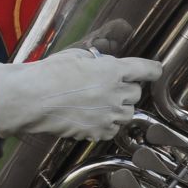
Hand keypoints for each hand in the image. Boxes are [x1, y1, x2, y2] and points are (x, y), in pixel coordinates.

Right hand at [0, 49, 162, 141]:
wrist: (31, 99)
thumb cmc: (49, 74)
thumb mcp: (77, 56)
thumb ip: (99, 60)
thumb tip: (106, 64)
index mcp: (113, 70)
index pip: (146, 70)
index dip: (152, 70)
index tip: (155, 71)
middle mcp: (116, 93)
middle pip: (136, 92)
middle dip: (126, 88)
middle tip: (108, 86)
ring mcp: (108, 115)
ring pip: (128, 113)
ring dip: (119, 107)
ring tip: (100, 103)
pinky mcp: (98, 131)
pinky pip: (113, 129)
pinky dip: (108, 124)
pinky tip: (93, 117)